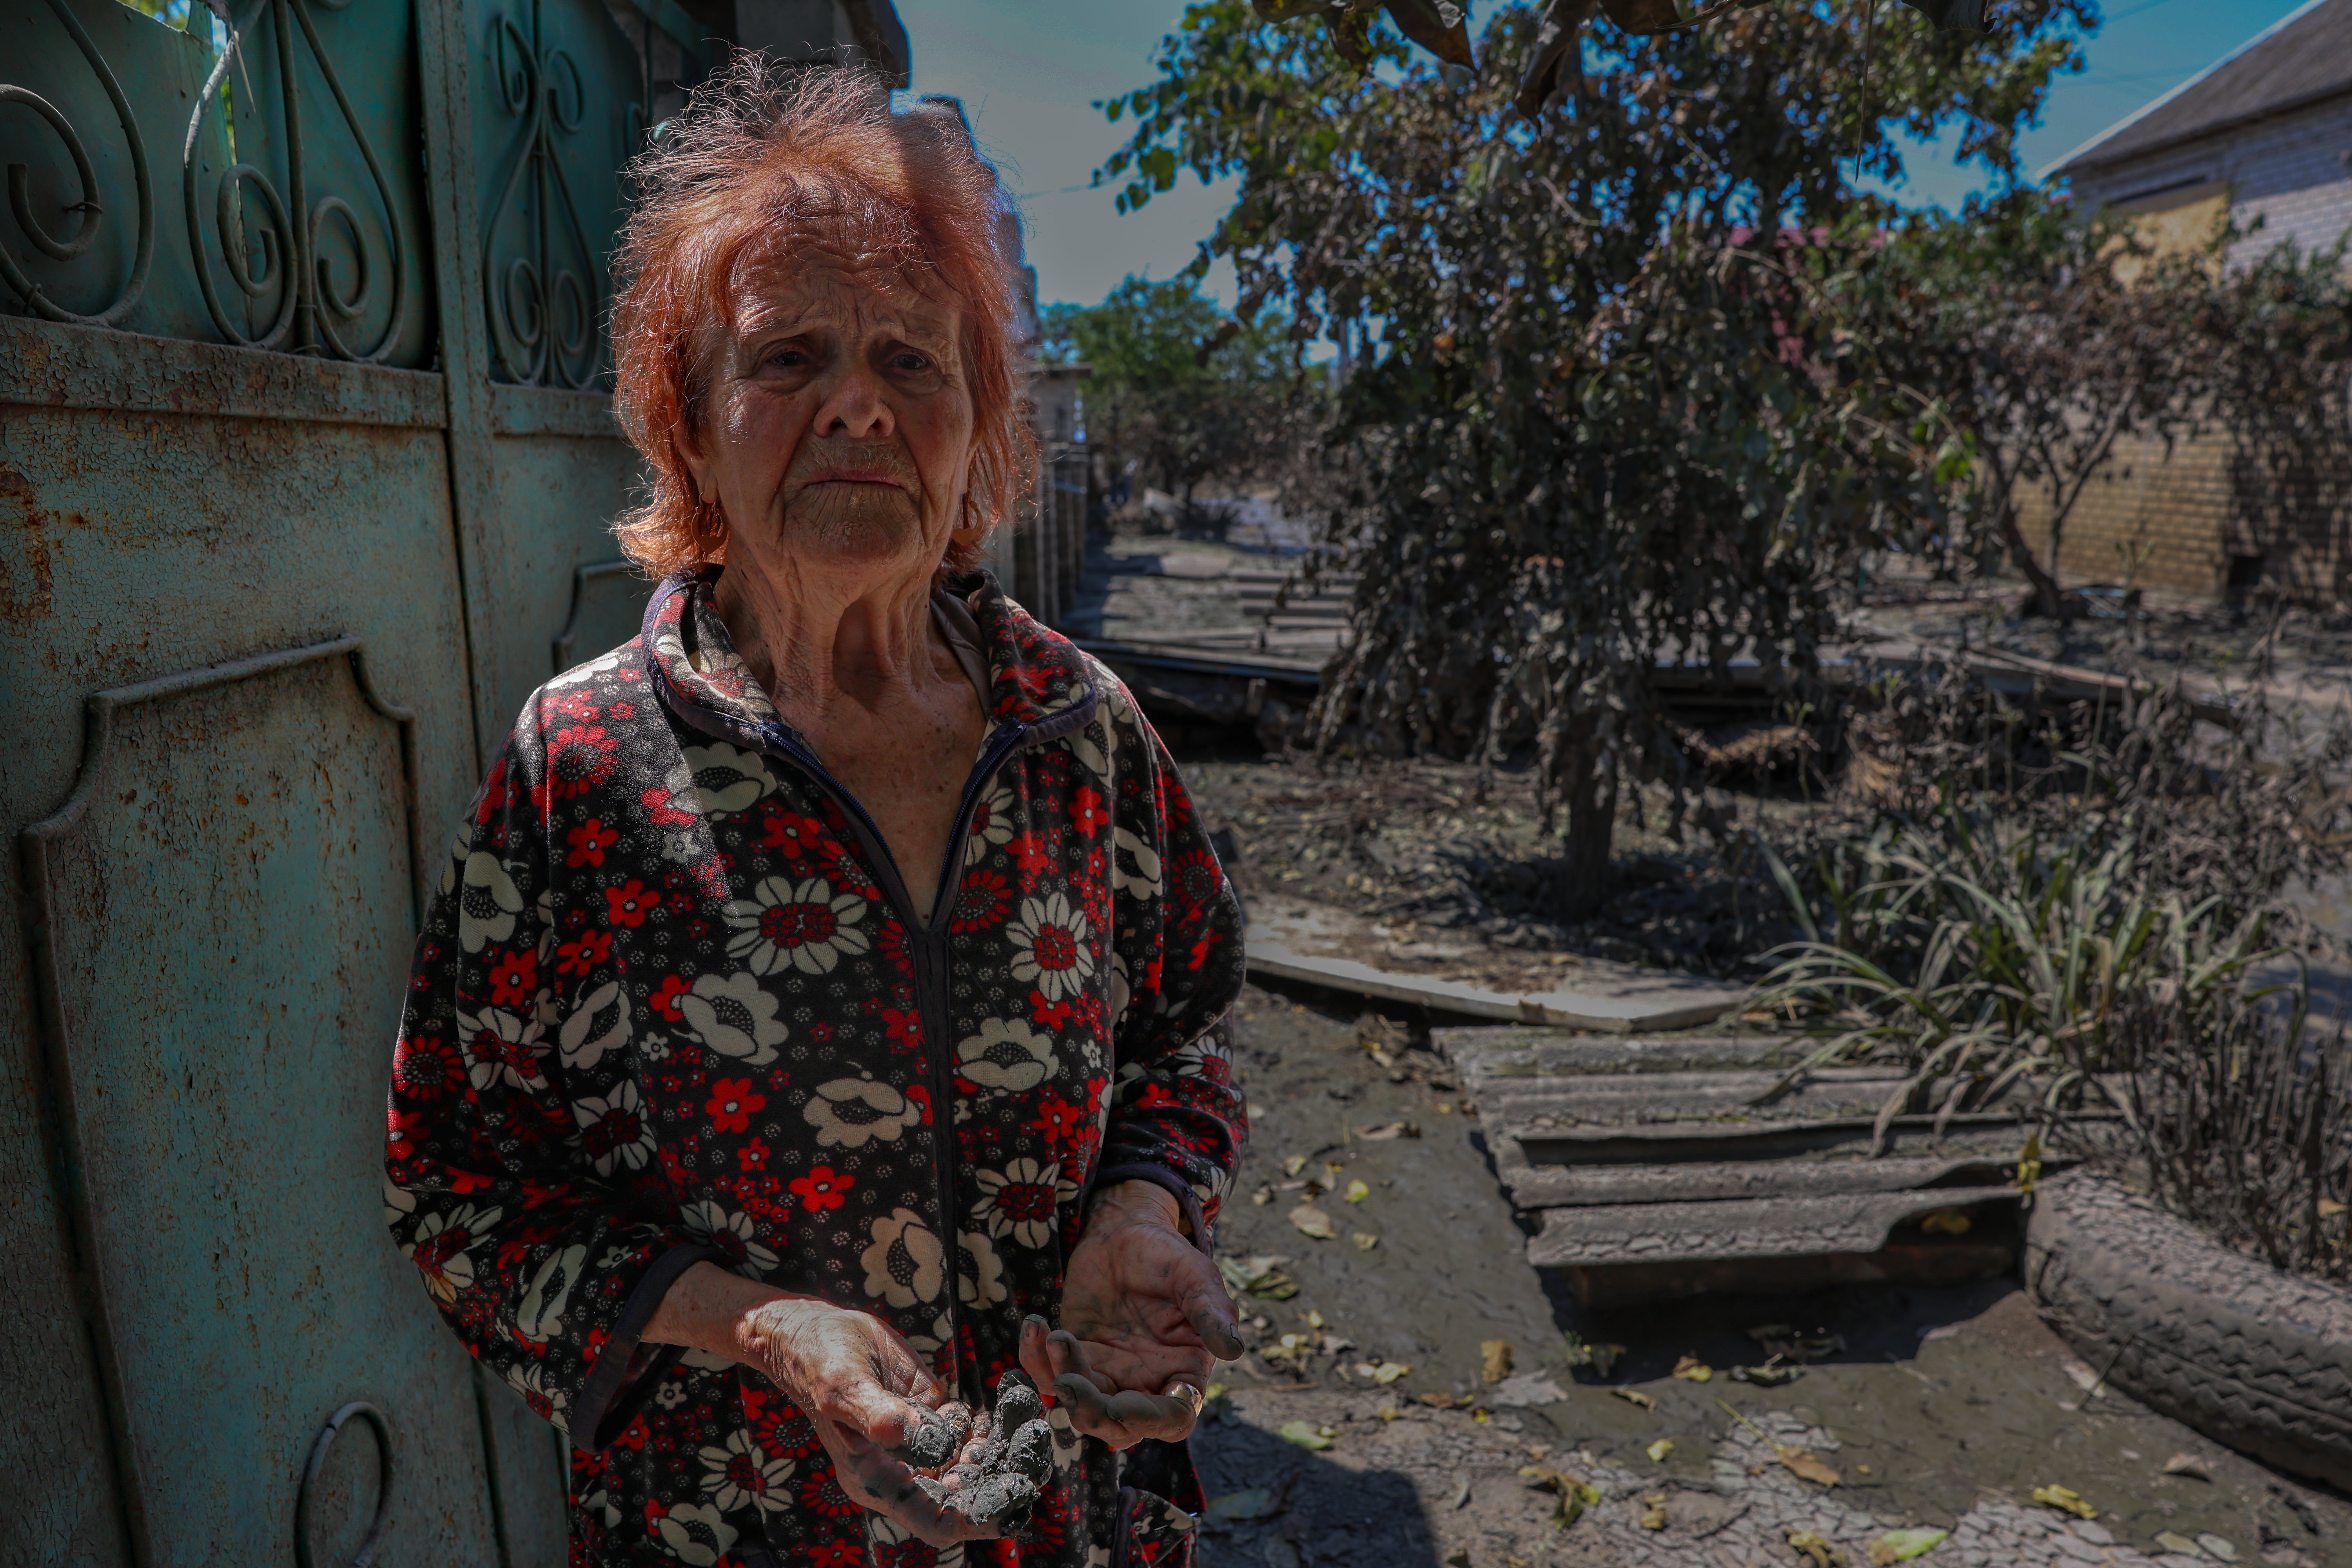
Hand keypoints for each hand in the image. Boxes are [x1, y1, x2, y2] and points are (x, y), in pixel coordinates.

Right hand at [646, 1262, 999, 1544]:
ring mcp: (921, 1441)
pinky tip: (1016, 1394)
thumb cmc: (817, 1360)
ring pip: (977, 1461)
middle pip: (966, 1493)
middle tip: (1036, 1451)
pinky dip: (998, 1418)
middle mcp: (904, 1469)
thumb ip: (883, 1417)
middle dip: (1004, 1478)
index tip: (1011, 1502)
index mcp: (878, 1479)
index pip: (934, 1519)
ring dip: (1008, 1447)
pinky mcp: (932, 1411)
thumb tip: (930, 1441)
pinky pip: (974, 1428)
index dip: (974, 1519)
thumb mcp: (844, 1387)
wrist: (808, 1329)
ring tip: (1034, 1422)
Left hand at [1020, 1181, 1243, 1450]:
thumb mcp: (1194, 1275)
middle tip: (1069, 1384)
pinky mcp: (1075, 1359)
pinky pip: (1050, 1375)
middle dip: (1091, 1412)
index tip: (1120, 1404)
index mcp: (1183, 1373)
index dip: (1148, 1420)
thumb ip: (1211, 1312)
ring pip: (1081, 1406)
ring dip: (1061, 1382)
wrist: (1125, 1233)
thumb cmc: (1167, 1256)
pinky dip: (1035, 1360)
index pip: (1173, 1418)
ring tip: (1053, 1336)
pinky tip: (1035, 1325)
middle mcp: (1145, 1385)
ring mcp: (1107, 1375)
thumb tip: (1234, 1349)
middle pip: (1120, 1426)